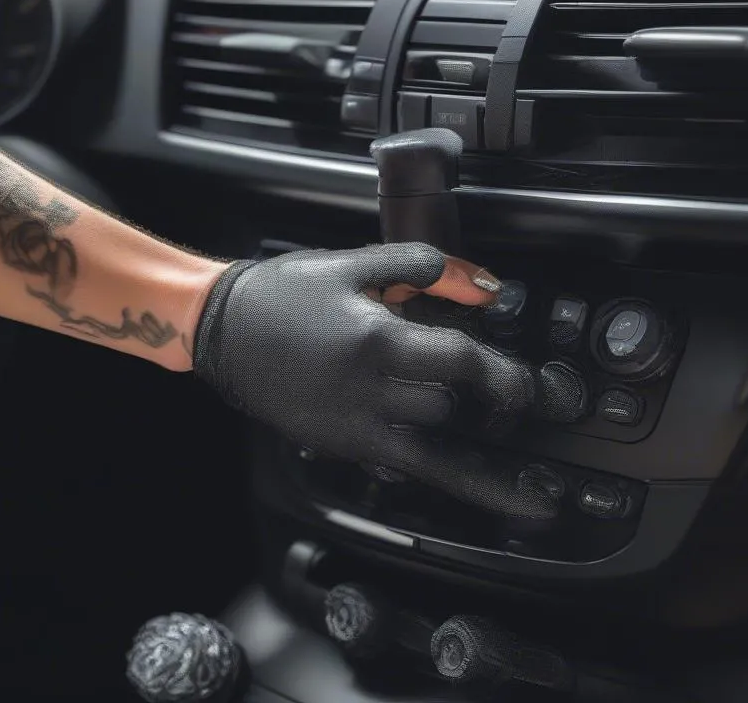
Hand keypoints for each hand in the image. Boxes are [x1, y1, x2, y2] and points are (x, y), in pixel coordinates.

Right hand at [192, 243, 583, 519]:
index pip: (461, 361)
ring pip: (428, 445)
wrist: (220, 328)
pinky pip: (397, 467)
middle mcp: (367, 389)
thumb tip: (479, 282)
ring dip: (463, 441)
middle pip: (448, 407)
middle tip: (509, 399)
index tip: (527, 383)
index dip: (503, 374)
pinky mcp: (337, 443)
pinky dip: (435, 473)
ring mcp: (350, 424)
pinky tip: (468, 482)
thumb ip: (420, 266)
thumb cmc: (284, 292)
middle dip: (483, 402)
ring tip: (504, 459)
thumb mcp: (354, 264)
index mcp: (376, 339)